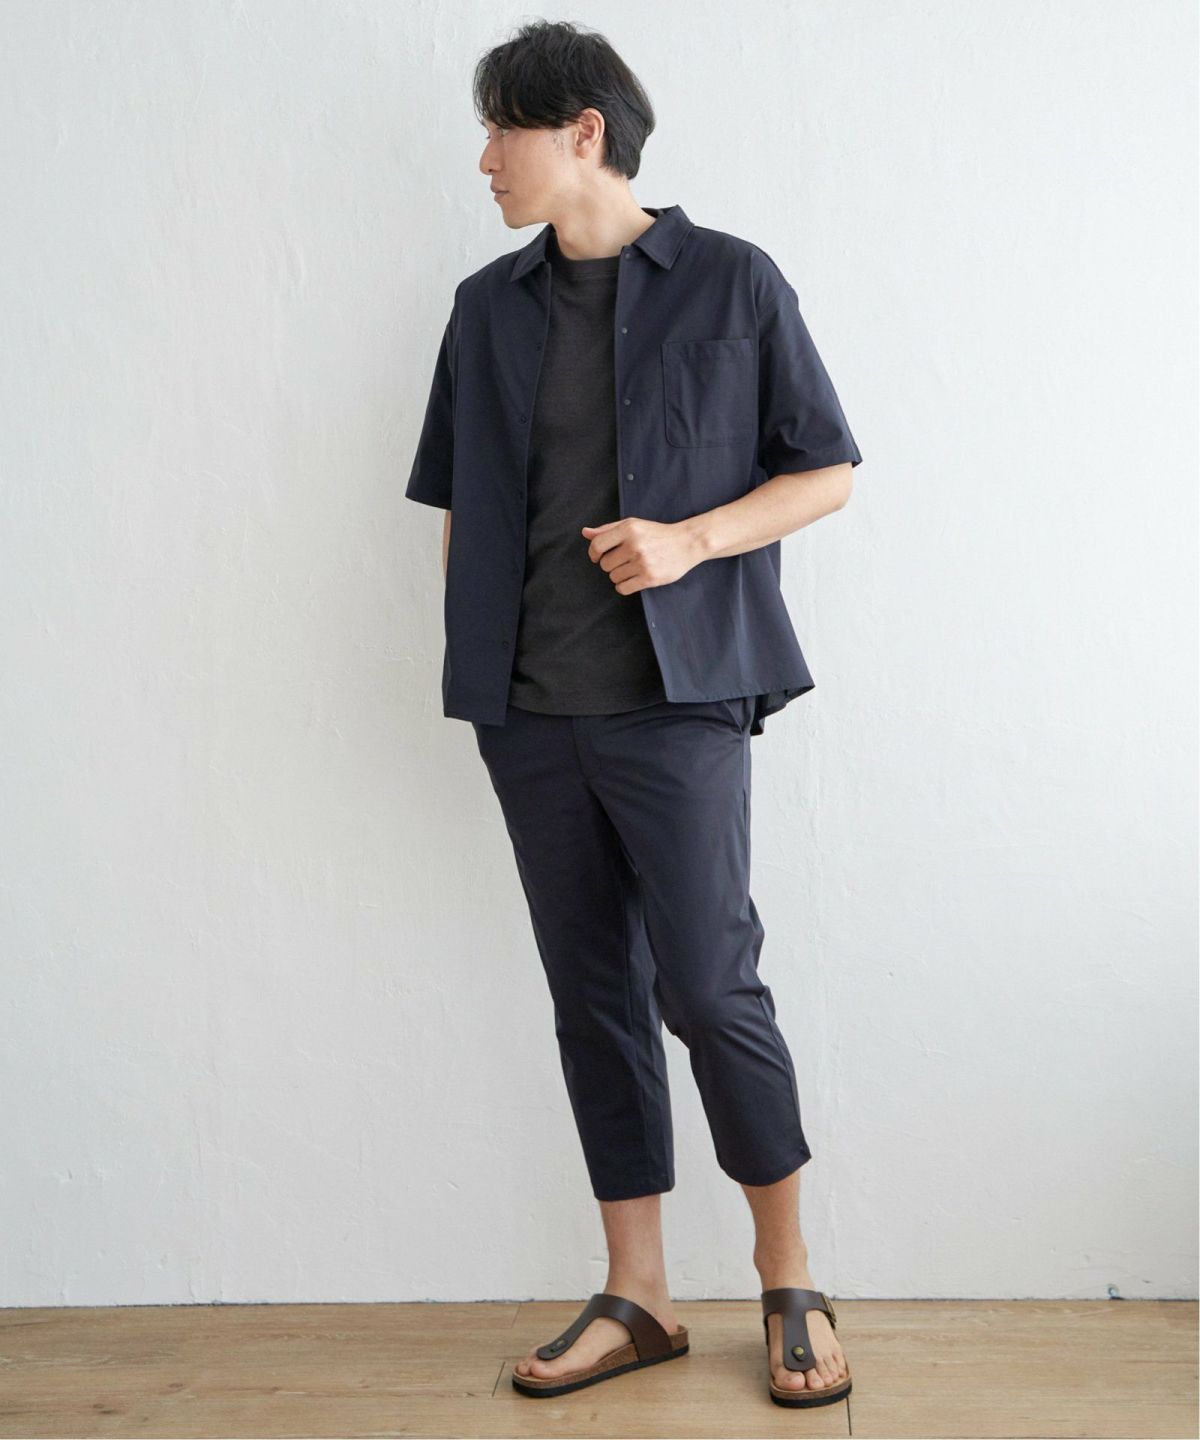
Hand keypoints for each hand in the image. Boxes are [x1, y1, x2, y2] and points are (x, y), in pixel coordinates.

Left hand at [581, 516, 703, 594]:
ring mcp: (642, 562)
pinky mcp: (650, 577)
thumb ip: (608, 529)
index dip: (593, 554)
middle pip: (605, 564)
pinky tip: (633, 579)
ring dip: (619, 576)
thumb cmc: (657, 534)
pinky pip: (623, 588)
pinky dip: (624, 586)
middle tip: (624, 561)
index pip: (597, 545)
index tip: (597, 557)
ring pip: (613, 577)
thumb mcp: (633, 525)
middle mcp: (634, 545)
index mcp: (628, 529)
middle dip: (611, 565)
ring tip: (632, 569)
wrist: (686, 543)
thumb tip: (585, 533)